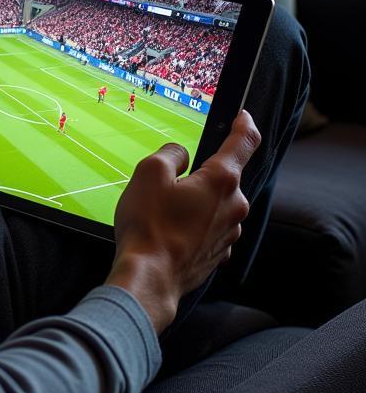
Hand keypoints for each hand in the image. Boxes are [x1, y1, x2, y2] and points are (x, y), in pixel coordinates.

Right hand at [107, 111, 259, 332]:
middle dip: (201, 173)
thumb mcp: (149, 173)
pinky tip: (171, 231)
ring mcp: (229, 233)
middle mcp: (234, 206)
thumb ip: (170, 154)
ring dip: (196, 201)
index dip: (244, 124)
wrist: (150, 277)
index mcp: (221, 181)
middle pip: (223, 177)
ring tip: (163, 211)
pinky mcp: (218, 254)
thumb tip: (182, 157)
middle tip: (169, 182)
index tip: (243, 115)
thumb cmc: (149, 224)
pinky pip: (209, 227)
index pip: (243, 143)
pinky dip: (194, 223)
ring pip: (215, 204)